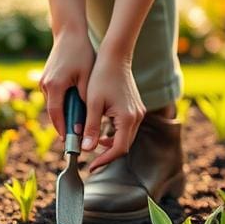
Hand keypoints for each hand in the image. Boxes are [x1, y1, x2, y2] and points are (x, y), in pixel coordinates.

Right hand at [38, 29, 94, 137]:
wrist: (69, 33)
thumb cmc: (82, 53)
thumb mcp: (87, 77)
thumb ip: (84, 99)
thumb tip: (84, 119)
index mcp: (55, 85)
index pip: (56, 114)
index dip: (63, 129)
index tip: (70, 141)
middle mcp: (45, 85)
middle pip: (53, 112)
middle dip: (63, 125)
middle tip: (74, 139)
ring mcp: (43, 81)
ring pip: (53, 105)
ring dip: (62, 115)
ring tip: (76, 126)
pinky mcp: (45, 78)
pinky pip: (53, 97)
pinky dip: (61, 105)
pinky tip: (72, 109)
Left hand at [81, 52, 144, 172]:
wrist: (114, 57)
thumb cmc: (101, 77)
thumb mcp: (92, 104)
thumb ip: (91, 127)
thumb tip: (86, 148)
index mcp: (127, 117)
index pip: (118, 148)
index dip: (104, 160)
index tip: (91, 166)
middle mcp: (137, 117)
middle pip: (124, 146)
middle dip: (107, 155)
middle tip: (90, 161)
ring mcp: (138, 113)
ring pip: (125, 138)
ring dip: (110, 145)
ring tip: (92, 145)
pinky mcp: (135, 109)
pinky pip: (126, 128)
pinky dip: (114, 134)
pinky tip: (99, 133)